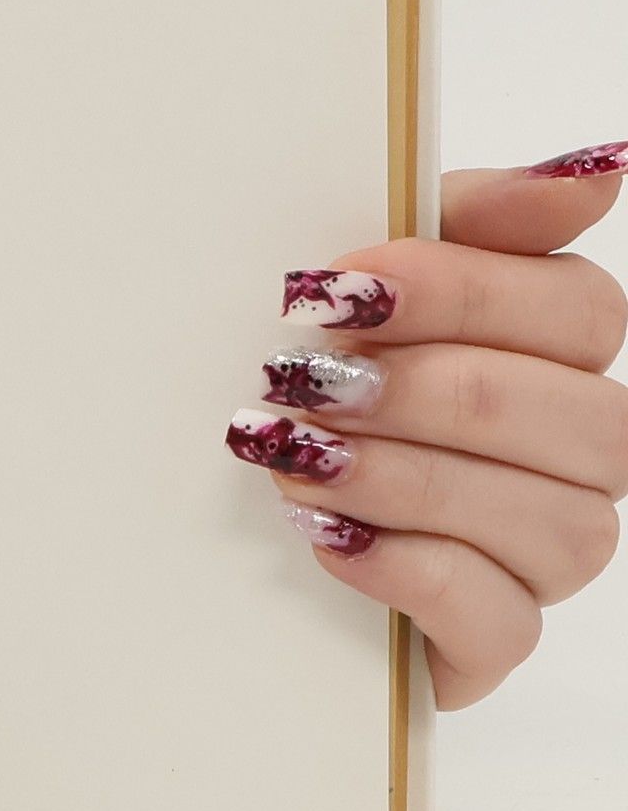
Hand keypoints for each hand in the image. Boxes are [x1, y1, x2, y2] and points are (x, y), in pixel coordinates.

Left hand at [226, 140, 627, 709]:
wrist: (221, 522)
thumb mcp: (365, 283)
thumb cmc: (311, 378)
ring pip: (548, 521)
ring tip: (294, 457)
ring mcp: (545, 553)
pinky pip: (499, 621)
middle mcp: (580, 454)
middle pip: (570, 416)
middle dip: (423, 393)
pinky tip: (327, 538)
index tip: (338, 291)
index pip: (581, 310)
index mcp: (560, 352)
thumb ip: (470, 219)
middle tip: (301, 383)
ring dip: (404, 480)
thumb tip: (600, 170)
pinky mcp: (492, 641)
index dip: (462, 293)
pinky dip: (409, 573)